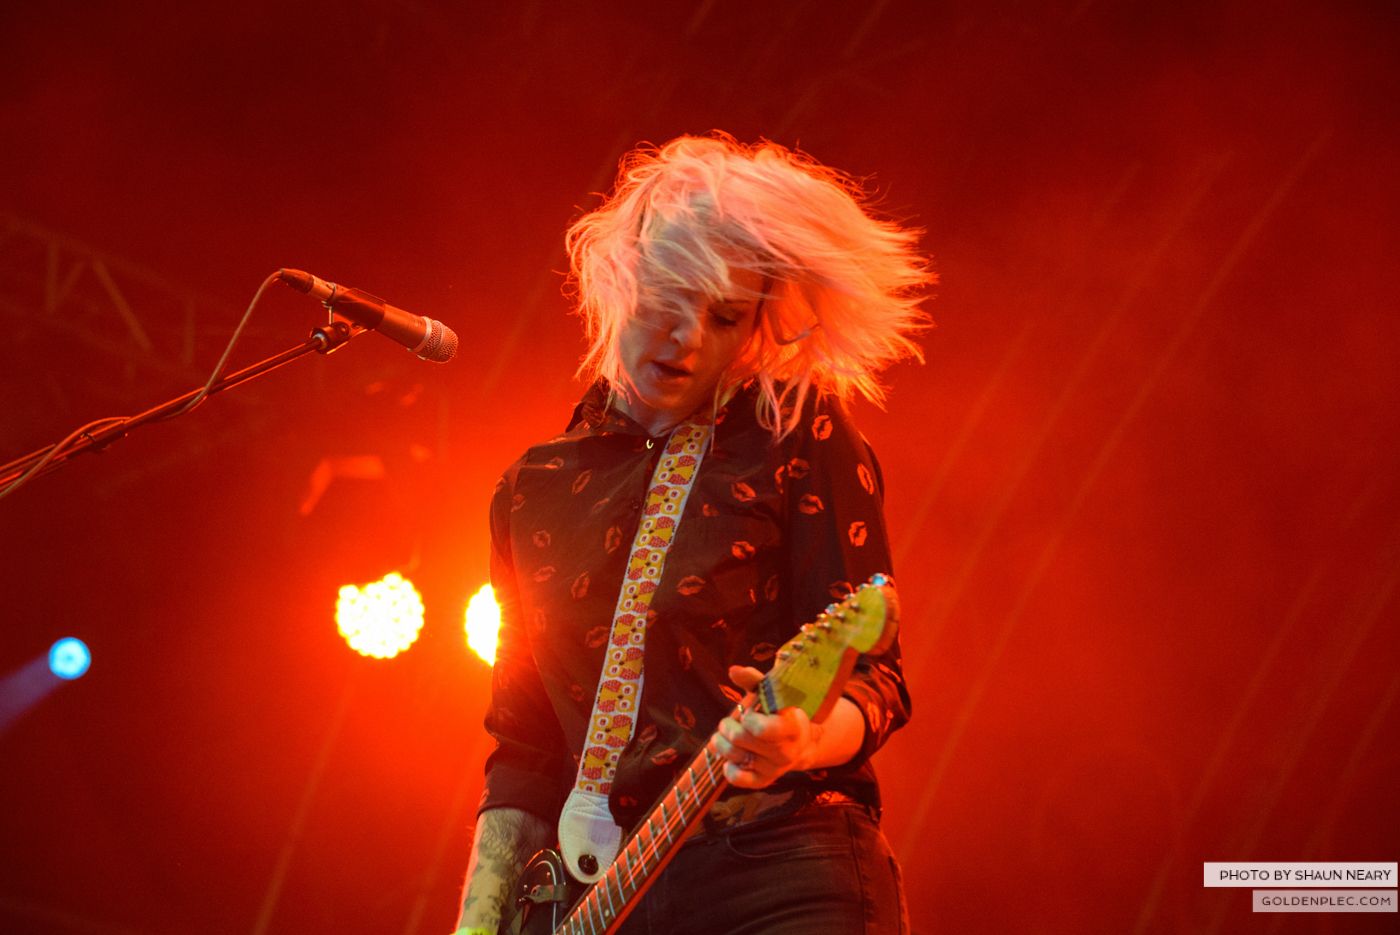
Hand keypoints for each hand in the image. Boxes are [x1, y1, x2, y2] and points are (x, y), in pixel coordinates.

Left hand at [709, 665, 820, 787]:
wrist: (801, 743)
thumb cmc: (782, 713)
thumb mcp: (773, 694)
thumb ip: (754, 680)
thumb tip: (733, 670)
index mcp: (791, 727)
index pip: (761, 729)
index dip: (747, 718)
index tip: (748, 712)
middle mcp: (785, 751)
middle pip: (740, 739)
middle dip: (727, 726)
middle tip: (728, 722)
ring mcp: (774, 768)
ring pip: (734, 756)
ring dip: (721, 743)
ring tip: (722, 735)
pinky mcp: (764, 781)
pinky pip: (737, 779)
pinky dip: (728, 767)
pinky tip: (729, 758)